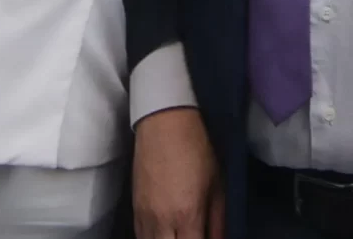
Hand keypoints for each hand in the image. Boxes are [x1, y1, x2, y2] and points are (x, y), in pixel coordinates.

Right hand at [132, 106, 223, 238]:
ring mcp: (145, 217)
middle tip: (193, 235)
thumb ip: (218, 222)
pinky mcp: (134, 209)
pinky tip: (165, 235)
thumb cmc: (196, 151)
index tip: (206, 238)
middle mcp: (163, 222)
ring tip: (180, 233)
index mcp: (188, 216)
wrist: (164, 124)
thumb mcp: (217, 186)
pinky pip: (140, 237)